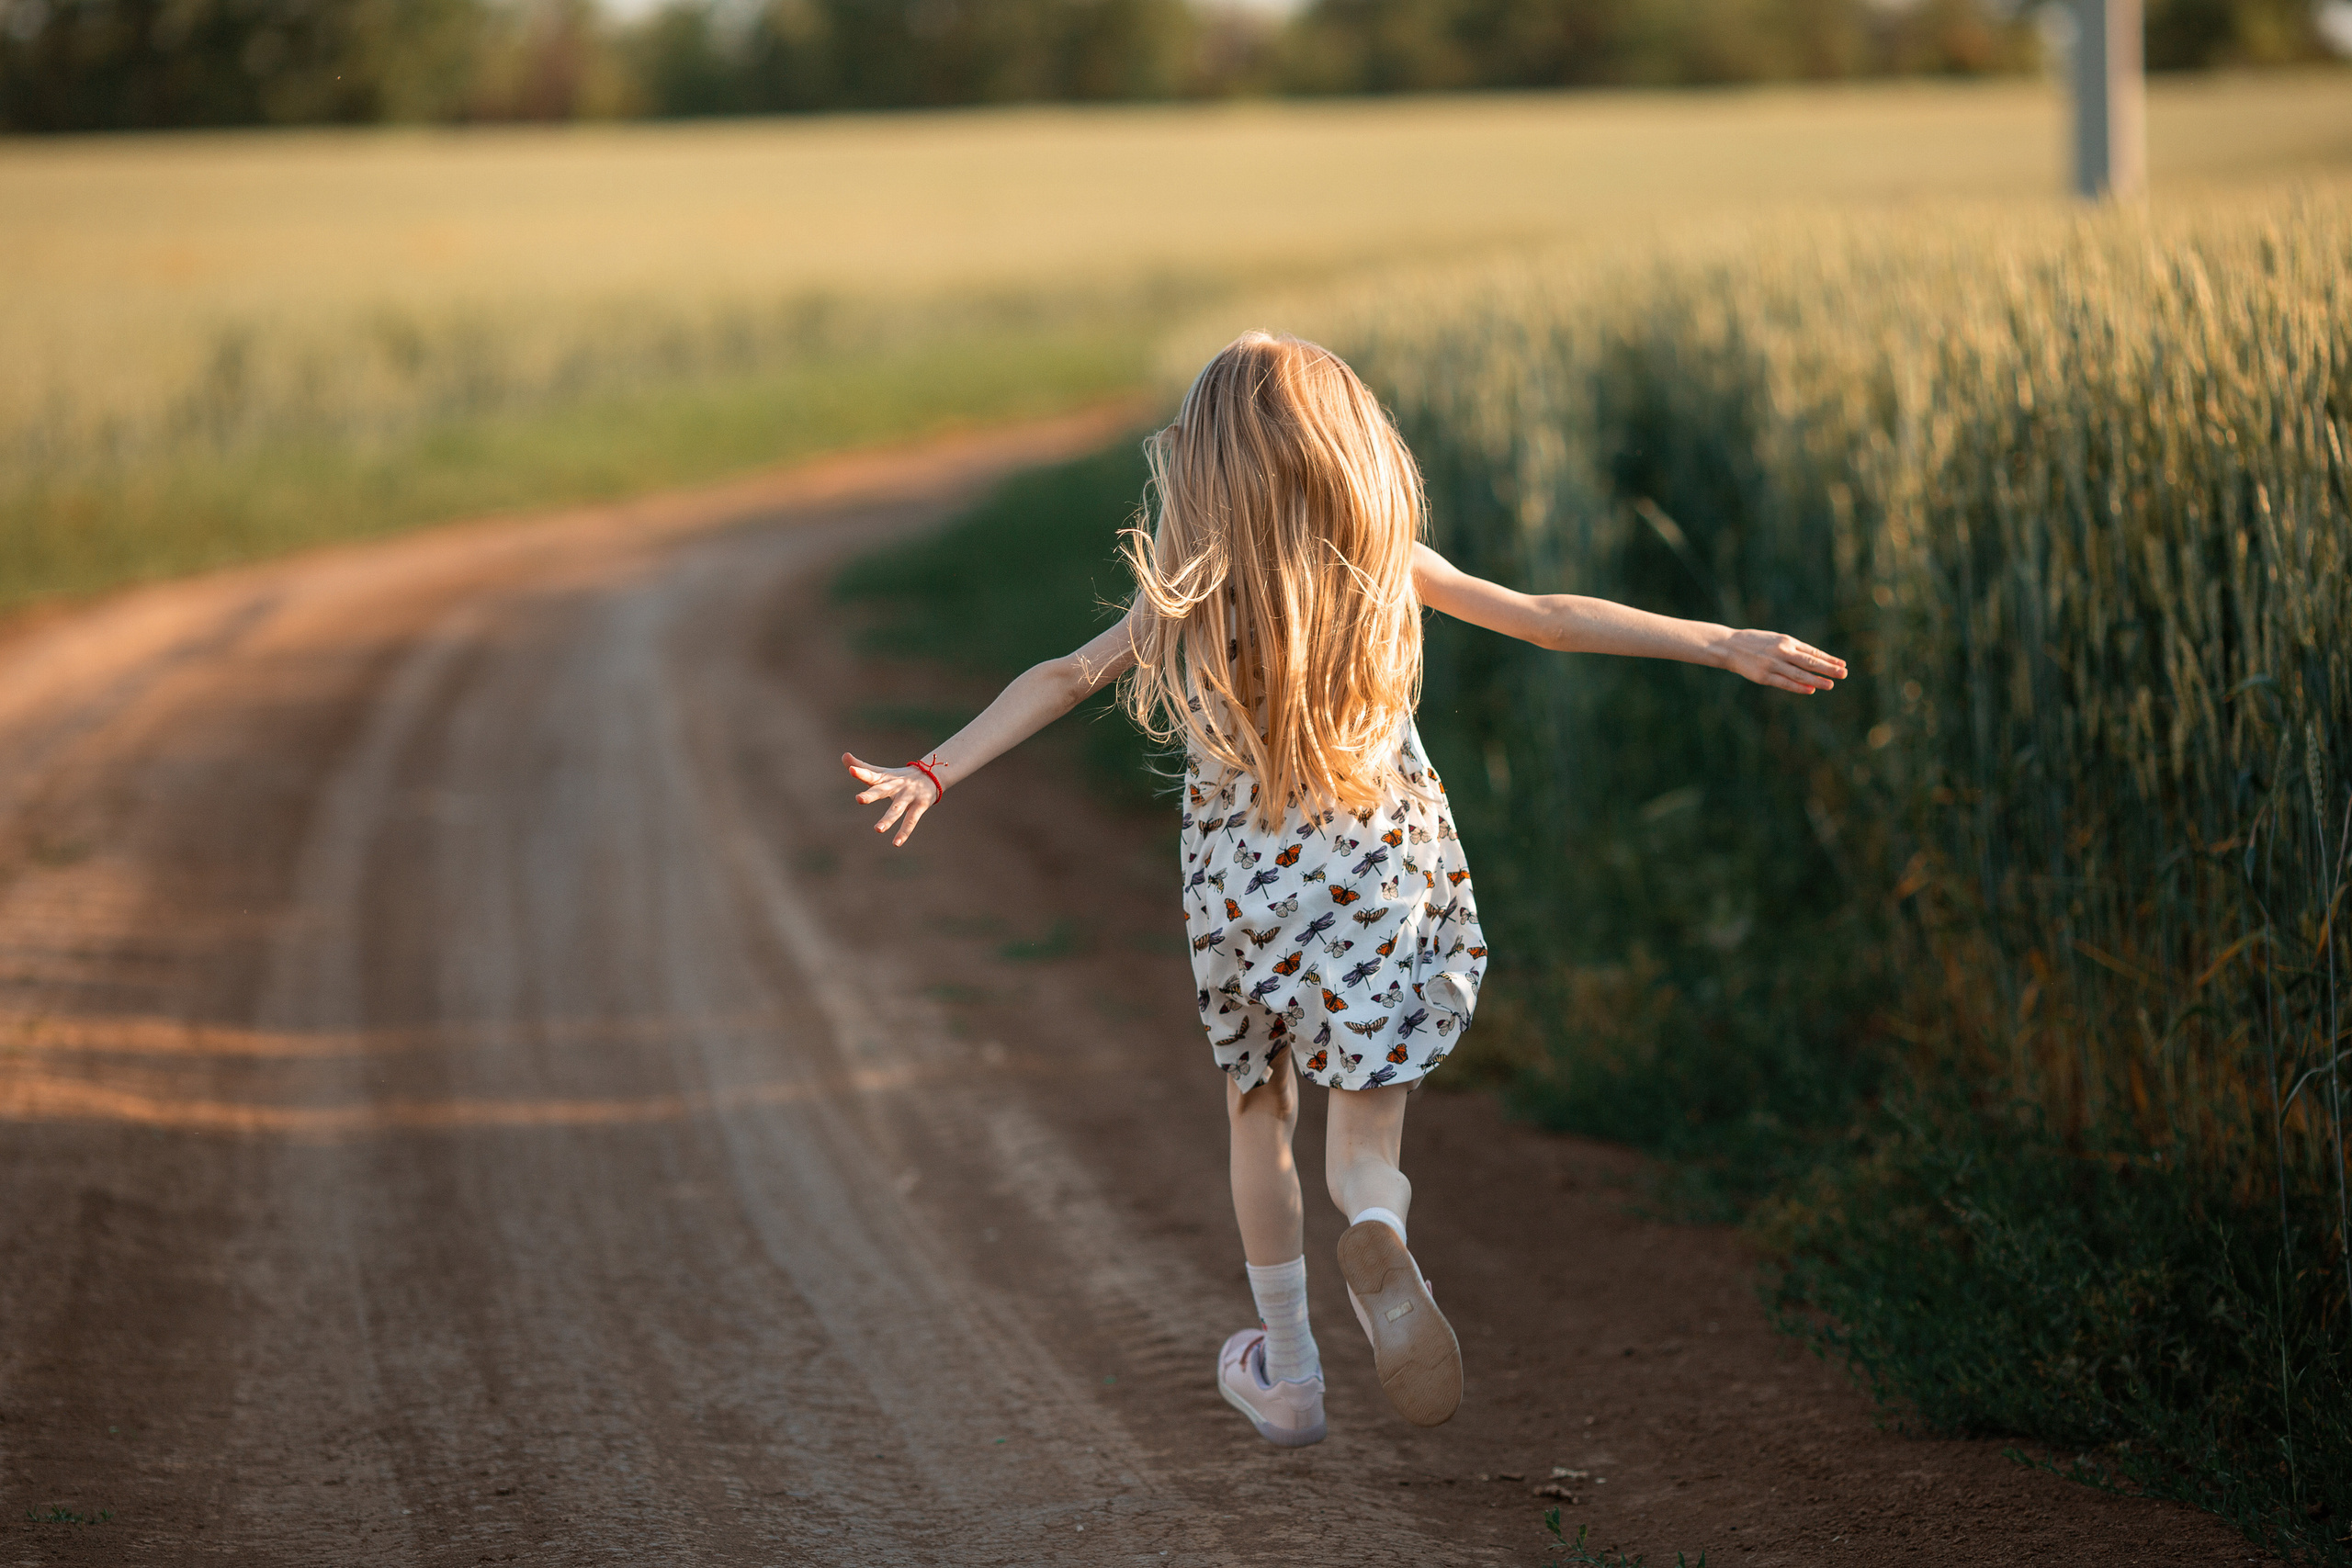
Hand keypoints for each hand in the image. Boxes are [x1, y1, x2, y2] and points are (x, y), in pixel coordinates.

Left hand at [843, 752, 938, 845]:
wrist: (931, 775)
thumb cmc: (900, 778)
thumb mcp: (882, 773)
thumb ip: (863, 767)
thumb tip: (844, 755)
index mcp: (885, 778)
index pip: (871, 775)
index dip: (861, 772)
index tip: (852, 770)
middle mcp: (896, 786)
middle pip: (882, 790)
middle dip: (871, 794)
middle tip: (859, 799)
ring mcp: (908, 796)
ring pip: (896, 809)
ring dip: (888, 819)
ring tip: (877, 829)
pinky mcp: (919, 806)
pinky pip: (911, 821)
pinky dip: (904, 832)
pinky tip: (896, 843)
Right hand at [1715, 630, 1845, 693]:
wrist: (1728, 646)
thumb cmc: (1753, 642)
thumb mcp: (1774, 639)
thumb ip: (1791, 648)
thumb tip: (1811, 657)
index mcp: (1786, 641)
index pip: (1812, 651)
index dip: (1828, 658)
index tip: (1842, 664)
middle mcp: (1782, 651)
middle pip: (1809, 661)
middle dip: (1828, 668)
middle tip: (1844, 673)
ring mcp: (1773, 664)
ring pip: (1799, 673)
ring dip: (1816, 680)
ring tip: (1831, 685)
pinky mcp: (1764, 676)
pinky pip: (1785, 682)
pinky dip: (1798, 686)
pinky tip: (1810, 689)